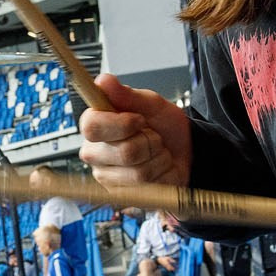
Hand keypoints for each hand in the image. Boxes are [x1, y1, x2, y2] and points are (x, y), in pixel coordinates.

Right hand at [78, 73, 190, 188]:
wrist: (184, 150)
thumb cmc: (163, 126)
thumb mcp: (151, 104)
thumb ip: (127, 95)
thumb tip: (103, 80)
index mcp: (95, 125)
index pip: (92, 126)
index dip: (121, 124)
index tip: (139, 120)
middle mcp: (94, 152)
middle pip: (124, 152)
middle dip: (150, 142)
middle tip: (153, 136)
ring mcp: (106, 176)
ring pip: (139, 172)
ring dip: (159, 158)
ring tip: (158, 152)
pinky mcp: (120, 195)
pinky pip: (148, 188)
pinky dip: (162, 175)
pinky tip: (159, 168)